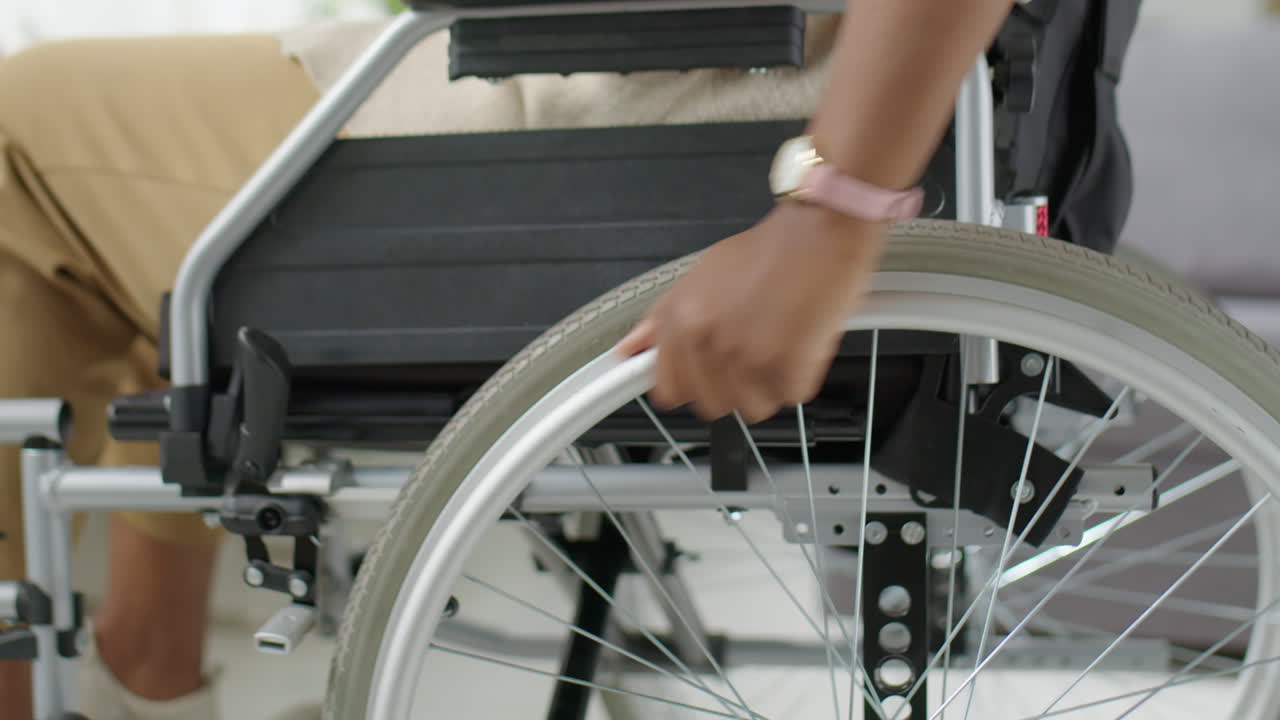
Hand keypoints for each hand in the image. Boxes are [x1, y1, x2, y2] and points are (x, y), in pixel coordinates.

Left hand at [616, 201, 885, 422]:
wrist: (819, 231)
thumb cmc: (767, 251)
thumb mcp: (700, 276)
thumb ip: (661, 320)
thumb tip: (629, 349)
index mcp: (681, 322)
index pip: (668, 390)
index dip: (692, 384)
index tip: (709, 375)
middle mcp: (707, 342)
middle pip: (713, 405)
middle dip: (735, 386)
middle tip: (755, 350)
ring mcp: (746, 358)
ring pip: (754, 407)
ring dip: (771, 384)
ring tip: (780, 342)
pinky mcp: (786, 366)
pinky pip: (792, 396)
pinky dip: (802, 376)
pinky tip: (801, 341)